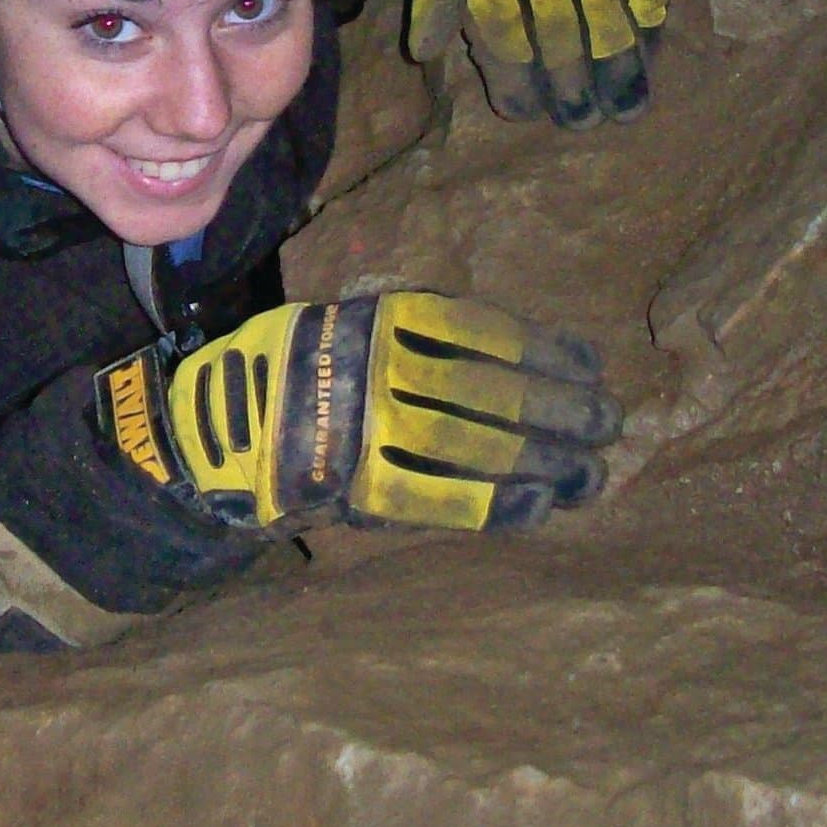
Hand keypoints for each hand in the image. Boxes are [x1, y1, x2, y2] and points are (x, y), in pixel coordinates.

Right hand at [95, 293, 620, 534]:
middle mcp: (375, 371)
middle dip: (559, 410)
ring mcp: (364, 432)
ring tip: (591, 473)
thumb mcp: (357, 323)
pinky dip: (495, 503)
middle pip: (490, 391)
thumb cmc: (303, 371)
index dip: (546, 353)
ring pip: (475, 445)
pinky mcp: (354, 487)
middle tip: (609, 425)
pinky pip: (439, 498)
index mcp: (379, 321)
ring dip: (543, 460)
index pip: (484, 334)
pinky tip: (540, 506)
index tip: (593, 368)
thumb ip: (426, 337)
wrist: (218, 431)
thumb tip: (534, 359)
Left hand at [408, 0, 670, 123]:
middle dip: (569, 86)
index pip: (499, 31)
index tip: (526, 114)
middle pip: (556, 32)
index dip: (513, 79)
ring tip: (625, 106)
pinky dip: (648, 8)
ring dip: (616, 66)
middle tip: (582, 120)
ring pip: (604, 12)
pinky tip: (649, 39)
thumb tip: (427, 54)